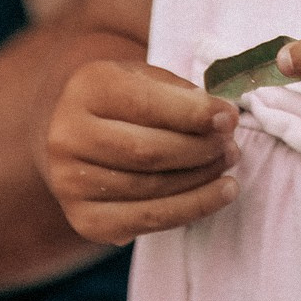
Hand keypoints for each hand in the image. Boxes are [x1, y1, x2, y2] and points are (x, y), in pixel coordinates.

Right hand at [42, 59, 240, 241]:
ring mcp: (69, 183)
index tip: (229, 118)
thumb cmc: (126, 101)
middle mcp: (68, 136)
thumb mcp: (147, 78)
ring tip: (228, 166)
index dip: (192, 114)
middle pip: (147, 151)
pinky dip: (190, 209)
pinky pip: (146, 221)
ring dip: (200, 180)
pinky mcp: (84, 220)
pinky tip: (217, 195)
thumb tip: (223, 118)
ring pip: (150, 189)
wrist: (79, 134)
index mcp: (87, 88)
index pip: (144, 103)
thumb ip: (182, 94)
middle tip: (232, 146)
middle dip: (199, 150)